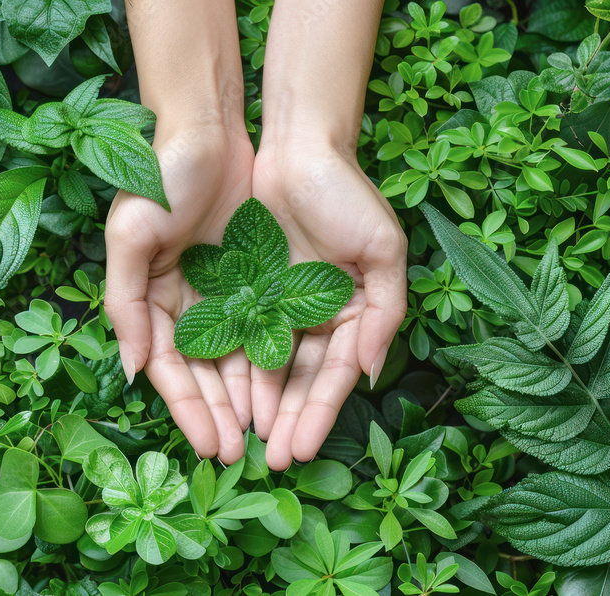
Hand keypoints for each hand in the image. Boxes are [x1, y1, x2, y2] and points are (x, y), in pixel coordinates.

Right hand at [105, 128, 254, 463]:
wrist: (210, 132)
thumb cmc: (161, 180)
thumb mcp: (130, 237)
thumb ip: (125, 303)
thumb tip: (131, 369)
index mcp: (152, 303)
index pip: (170, 371)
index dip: (189, 410)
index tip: (211, 445)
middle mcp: (186, 307)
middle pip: (204, 374)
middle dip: (221, 415)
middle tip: (241, 454)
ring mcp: (222, 294)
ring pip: (236, 359)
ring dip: (248, 398)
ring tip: (266, 434)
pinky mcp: (255, 279)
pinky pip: (264, 328)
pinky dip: (271, 360)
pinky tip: (283, 389)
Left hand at [250, 142, 407, 470]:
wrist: (298, 148)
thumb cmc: (347, 195)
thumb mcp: (382, 250)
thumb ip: (383, 314)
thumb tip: (370, 372)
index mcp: (350, 313)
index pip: (334, 375)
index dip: (318, 412)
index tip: (302, 447)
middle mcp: (314, 316)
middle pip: (298, 380)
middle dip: (286, 421)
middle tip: (271, 460)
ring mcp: (279, 305)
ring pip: (266, 366)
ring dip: (257, 404)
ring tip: (244, 442)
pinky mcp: (246, 289)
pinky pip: (237, 335)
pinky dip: (232, 365)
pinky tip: (225, 397)